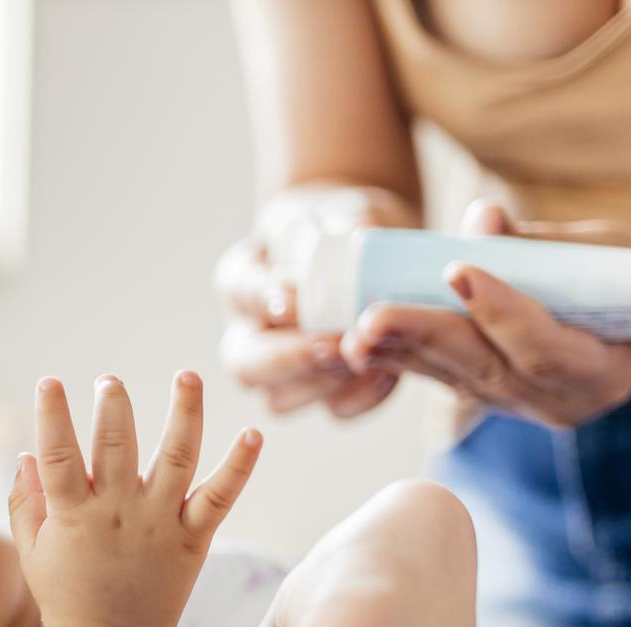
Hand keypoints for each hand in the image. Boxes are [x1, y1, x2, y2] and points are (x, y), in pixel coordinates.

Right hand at [8, 372, 261, 626]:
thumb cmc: (66, 599)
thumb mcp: (33, 553)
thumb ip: (27, 503)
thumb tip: (28, 454)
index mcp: (73, 517)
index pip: (59, 455)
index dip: (52, 415)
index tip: (50, 382)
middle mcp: (117, 514)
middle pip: (117, 446)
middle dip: (114, 407)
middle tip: (111, 381)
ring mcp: (158, 525)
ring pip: (175, 458)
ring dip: (184, 413)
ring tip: (188, 376)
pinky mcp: (192, 541)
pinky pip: (220, 498)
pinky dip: (239, 467)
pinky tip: (254, 434)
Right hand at [217, 186, 418, 418]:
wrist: (369, 249)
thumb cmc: (346, 224)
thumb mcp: (341, 211)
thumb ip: (343, 224)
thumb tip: (351, 242)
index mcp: (242, 280)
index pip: (241, 291)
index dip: (263, 300)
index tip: (292, 300)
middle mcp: (249, 333)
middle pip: (244, 364)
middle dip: (288, 360)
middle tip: (331, 345)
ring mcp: (282, 371)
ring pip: (278, 400)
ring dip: (324, 385)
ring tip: (365, 357)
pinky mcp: (326, 391)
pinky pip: (334, 410)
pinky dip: (362, 396)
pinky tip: (389, 371)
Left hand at [340, 201, 630, 429]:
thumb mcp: (608, 250)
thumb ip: (543, 243)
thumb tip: (481, 216)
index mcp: (602, 372)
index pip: (543, 348)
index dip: (500, 311)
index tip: (458, 269)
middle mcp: (557, 402)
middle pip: (484, 368)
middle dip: (425, 338)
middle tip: (374, 318)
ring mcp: (517, 406)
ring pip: (452, 375)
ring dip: (397, 352)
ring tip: (352, 333)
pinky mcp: (484, 396)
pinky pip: (439, 376)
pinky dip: (399, 356)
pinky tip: (358, 343)